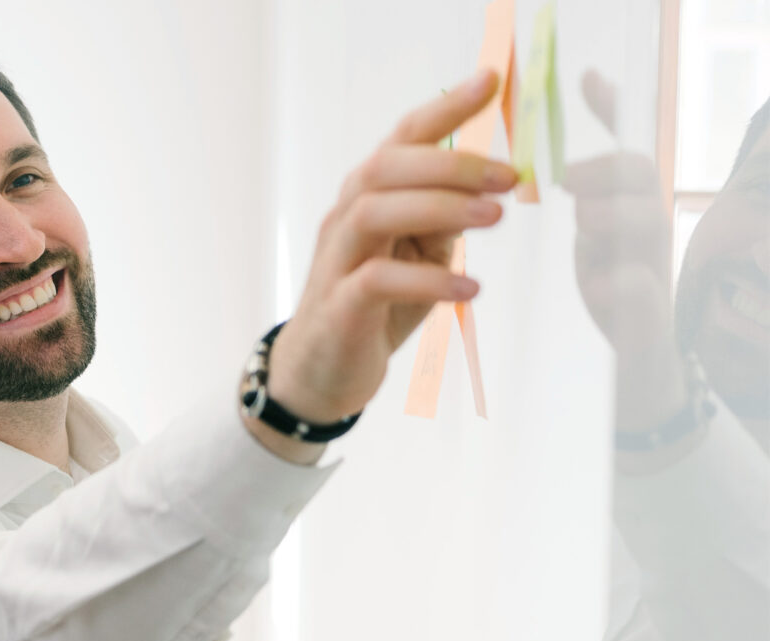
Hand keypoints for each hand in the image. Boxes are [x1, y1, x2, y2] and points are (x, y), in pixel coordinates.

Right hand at [271, 70, 518, 423]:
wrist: (321, 369)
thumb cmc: (374, 305)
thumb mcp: (421, 253)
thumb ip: (445, 217)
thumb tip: (492, 183)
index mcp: (370, 196)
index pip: (403, 139)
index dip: (445, 108)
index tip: (491, 80)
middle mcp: (346, 218)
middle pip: (384, 167)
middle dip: (451, 164)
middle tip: (511, 178)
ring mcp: (337, 260)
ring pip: (373, 212)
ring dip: (439, 208)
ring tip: (495, 218)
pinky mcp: (338, 307)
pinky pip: (375, 280)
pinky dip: (426, 279)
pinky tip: (469, 287)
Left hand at [561, 70, 679, 370]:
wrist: (639, 363)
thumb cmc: (615, 288)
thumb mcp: (596, 231)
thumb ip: (590, 188)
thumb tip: (572, 125)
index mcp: (631, 208)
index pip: (629, 149)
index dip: (612, 112)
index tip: (586, 79)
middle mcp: (649, 231)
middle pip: (642, 175)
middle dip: (604, 169)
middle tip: (567, 181)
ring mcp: (654, 271)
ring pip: (645, 225)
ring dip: (608, 218)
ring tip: (582, 227)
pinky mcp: (648, 319)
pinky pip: (642, 292)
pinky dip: (622, 283)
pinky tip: (600, 282)